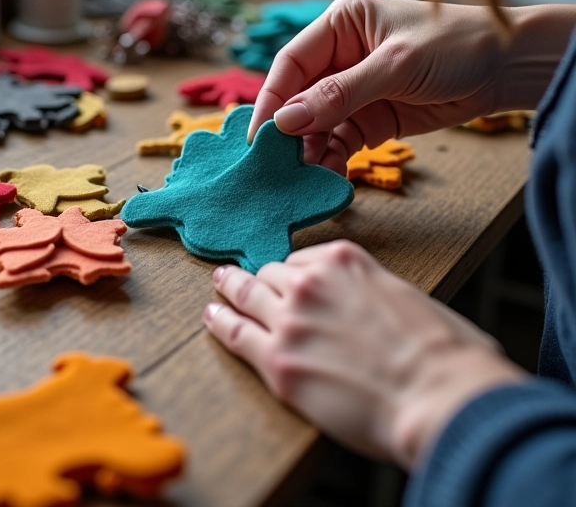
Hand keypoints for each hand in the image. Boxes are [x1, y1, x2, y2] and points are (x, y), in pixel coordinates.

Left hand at [204, 242, 524, 468]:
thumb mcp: (409, 296)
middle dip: (260, 280)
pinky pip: (235, 333)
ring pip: (246, 295)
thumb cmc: (442, 353)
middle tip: (242, 280)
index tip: (285, 279)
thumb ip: (375, 289)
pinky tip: (212, 317)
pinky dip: (220, 322)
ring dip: (230, 289)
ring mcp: (289, 320)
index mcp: (343, 260)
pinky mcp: (277, 362)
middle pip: (269, 274)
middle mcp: (310, 282)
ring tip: (219, 286)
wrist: (437, 395)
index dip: (290, 273)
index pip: (299, 260)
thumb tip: (374, 306)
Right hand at [248, 0, 575, 173]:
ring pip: (317, 124)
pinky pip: (341, 140)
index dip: (272, 99)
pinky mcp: (370, 118)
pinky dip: (332, 159)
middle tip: (277, 164)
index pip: (291, 63)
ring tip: (304, 176)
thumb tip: (287, 122)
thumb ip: (339, 94)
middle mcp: (341, 56)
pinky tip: (327, 175)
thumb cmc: (457, 44)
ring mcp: (354, 90)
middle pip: (299, 97)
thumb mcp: (395, 65)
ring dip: (309, 150)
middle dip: (289, 132)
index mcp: (340, 25)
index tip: (258, 135)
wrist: (509, 68)